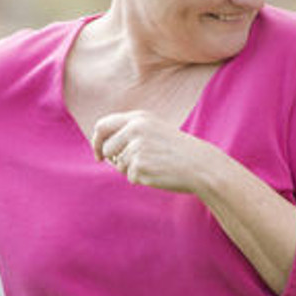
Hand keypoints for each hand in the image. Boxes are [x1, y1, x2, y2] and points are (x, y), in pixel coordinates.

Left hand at [91, 110, 225, 193]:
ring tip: (155, 165)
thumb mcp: (153, 131)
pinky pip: (130, 177)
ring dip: (132, 169)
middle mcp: (134, 129)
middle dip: (111, 158)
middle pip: (105, 148)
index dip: (96, 140)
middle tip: (126, 164)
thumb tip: (103, 149)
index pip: (102, 125)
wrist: (199, 164)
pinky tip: (158, 172)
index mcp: (138, 118)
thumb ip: (129, 133)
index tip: (98, 153)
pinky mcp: (139, 166)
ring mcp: (136, 148)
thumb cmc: (176, 150)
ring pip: (119, 165)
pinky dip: (142, 178)